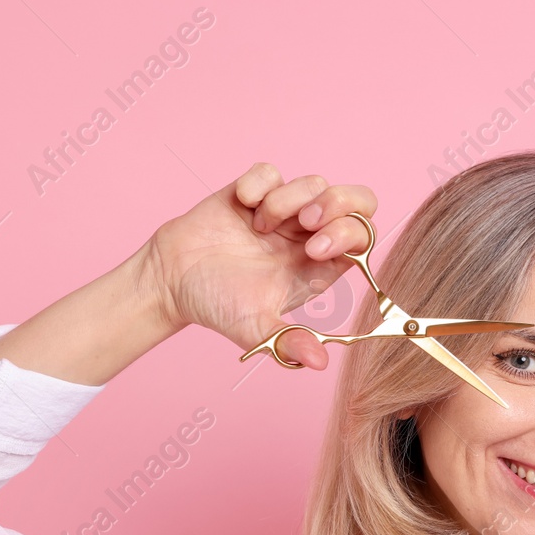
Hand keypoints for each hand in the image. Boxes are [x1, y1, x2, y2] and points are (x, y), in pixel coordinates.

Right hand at [144, 161, 378, 369]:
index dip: (349, 235)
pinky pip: (272, 171)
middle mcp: (309, 236)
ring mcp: (284, 211)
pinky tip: (242, 207)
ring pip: (314, 182)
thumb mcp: (254, 328)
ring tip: (258, 227)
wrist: (172, 281)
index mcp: (320, 266)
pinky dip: (259, 184)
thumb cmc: (217, 306)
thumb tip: (318, 363)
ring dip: (287, 200)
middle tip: (306, 221)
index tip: (314, 249)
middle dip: (337, 202)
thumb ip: (287, 342)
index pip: (363, 238)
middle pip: (357, 200)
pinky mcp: (254, 192)